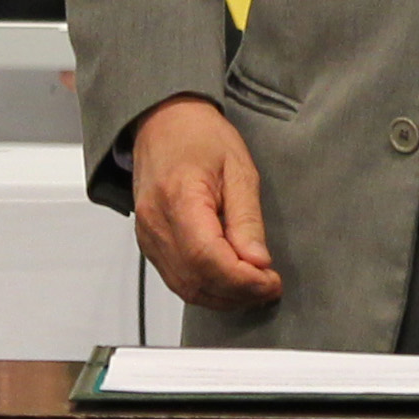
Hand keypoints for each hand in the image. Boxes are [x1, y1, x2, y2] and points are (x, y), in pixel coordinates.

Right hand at [130, 96, 283, 313]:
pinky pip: (177, 279)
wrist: (164, 122)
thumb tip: (258, 262)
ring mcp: (147, 235)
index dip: (243, 280)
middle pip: (195, 280)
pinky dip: (207, 288)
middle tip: (270, 286)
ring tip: (255, 286)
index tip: (271, 281)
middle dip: (238, 292)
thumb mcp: (239, 169)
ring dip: (224, 296)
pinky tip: (231, 281)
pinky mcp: (149, 243)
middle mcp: (155, 222)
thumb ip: (247, 219)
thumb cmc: (200, 137)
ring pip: (185, 288)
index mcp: (179, 197)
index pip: (208, 258)